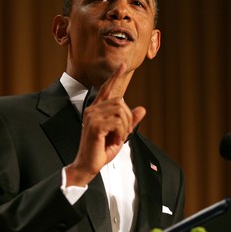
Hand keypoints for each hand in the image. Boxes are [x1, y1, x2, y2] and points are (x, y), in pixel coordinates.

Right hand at [65, 64, 145, 185]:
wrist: (88, 165)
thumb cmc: (101, 151)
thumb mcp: (120, 134)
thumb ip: (130, 121)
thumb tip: (142, 109)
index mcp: (96, 110)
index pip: (106, 89)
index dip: (115, 77)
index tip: (123, 66)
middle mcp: (92, 110)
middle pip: (120, 101)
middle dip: (128, 118)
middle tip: (124, 133)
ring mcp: (92, 117)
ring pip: (120, 111)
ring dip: (125, 127)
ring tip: (118, 138)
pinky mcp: (95, 125)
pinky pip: (117, 122)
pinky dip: (121, 133)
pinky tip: (114, 141)